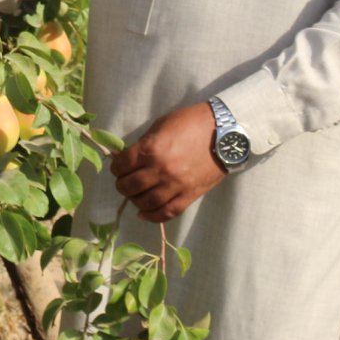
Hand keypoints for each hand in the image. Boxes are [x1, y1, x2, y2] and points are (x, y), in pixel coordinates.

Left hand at [110, 102, 224, 223]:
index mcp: (151, 149)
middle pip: (130, 186)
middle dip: (122, 185)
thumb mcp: (160, 126)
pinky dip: (152, 216)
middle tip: (124, 183)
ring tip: (135, 196)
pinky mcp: (190, 195)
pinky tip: (144, 213)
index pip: (122, 165)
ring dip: (135, 201)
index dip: (116, 168)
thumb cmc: (190, 123)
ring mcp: (176, 185)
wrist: (223, 132)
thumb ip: (144, 144)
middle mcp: (161, 170)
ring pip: (146, 202)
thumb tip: (129, 159)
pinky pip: (167, 212)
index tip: (118, 168)